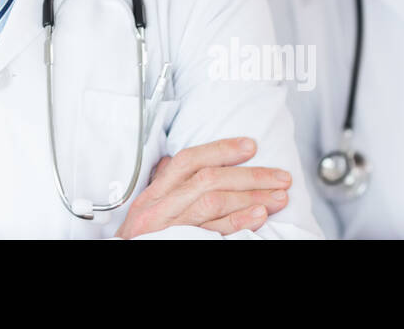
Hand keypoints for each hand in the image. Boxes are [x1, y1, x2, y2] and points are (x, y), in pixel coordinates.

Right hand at [114, 137, 292, 238]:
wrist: (122, 257)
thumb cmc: (141, 239)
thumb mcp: (148, 209)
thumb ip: (165, 186)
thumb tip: (173, 162)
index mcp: (155, 193)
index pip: (189, 160)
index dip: (221, 149)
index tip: (250, 146)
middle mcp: (160, 206)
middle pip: (208, 179)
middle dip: (250, 176)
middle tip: (280, 177)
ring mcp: (169, 226)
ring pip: (212, 201)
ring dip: (251, 197)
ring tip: (279, 197)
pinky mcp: (178, 242)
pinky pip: (211, 231)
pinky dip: (238, 222)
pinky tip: (259, 216)